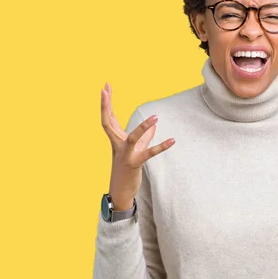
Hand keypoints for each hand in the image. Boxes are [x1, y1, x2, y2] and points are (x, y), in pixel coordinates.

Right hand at [100, 82, 174, 208]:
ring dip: (144, 127)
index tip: (105, 87)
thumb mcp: (135, 150)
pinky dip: (161, 147)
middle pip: (108, 122)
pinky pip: (149, 154)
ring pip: (133, 138)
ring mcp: (125, 154)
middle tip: (104, 89)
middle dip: (106, 105)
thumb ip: (144, 137)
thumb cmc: (126, 169)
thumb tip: (153, 126)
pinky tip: (173, 141)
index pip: (109, 117)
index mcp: (115, 139)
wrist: (120, 191)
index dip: (107, 103)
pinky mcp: (134, 163)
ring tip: (156, 117)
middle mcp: (117, 144)